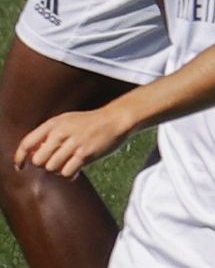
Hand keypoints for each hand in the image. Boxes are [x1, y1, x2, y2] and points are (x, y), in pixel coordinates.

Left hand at [14, 105, 135, 179]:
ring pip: (51, 168)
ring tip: (68, 165)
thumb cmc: (90, 123)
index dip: (19, 158)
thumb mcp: (66, 121)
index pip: (27, 143)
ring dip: (58, 170)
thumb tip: (30, 156)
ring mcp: (74, 143)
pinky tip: (75, 170)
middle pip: (38, 160)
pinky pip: (66, 173)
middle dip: (44, 165)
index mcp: (54, 124)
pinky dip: (69, 175)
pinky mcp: (85, 154)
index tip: (20, 167)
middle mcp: (61, 132)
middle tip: (56, 162)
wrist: (116, 119)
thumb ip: (48, 135)